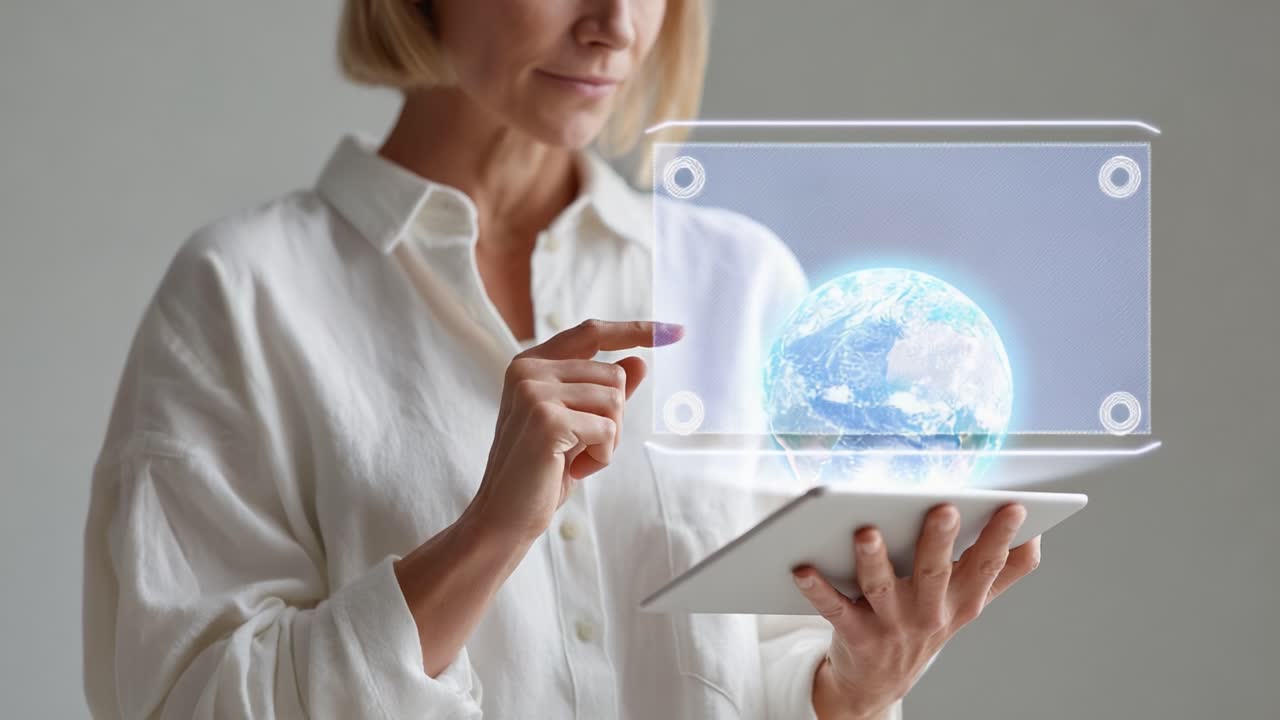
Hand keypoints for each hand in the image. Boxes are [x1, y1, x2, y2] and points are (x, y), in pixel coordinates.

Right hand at [466, 319, 683, 542]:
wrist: (504, 516)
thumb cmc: (540, 471)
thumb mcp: (578, 424)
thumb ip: (603, 392)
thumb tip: (639, 362)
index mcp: (532, 364)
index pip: (592, 333)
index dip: (635, 330)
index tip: (676, 331)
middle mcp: (529, 370)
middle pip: (614, 374)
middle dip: (614, 418)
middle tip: (584, 447)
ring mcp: (535, 392)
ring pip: (614, 400)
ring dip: (608, 439)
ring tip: (575, 459)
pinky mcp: (548, 419)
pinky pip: (608, 429)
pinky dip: (602, 455)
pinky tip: (574, 469)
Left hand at [793, 503, 1041, 718]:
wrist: (878, 683)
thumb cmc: (924, 626)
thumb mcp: (968, 605)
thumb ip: (1002, 572)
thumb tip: (1037, 535)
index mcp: (961, 600)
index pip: (987, 566)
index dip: (1002, 537)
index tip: (1014, 507)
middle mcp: (929, 613)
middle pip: (935, 572)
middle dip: (940, 540)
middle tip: (943, 508)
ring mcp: (891, 625)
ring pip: (881, 588)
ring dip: (873, 559)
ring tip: (866, 532)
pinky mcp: (854, 634)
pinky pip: (833, 608)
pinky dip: (816, 588)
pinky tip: (801, 567)